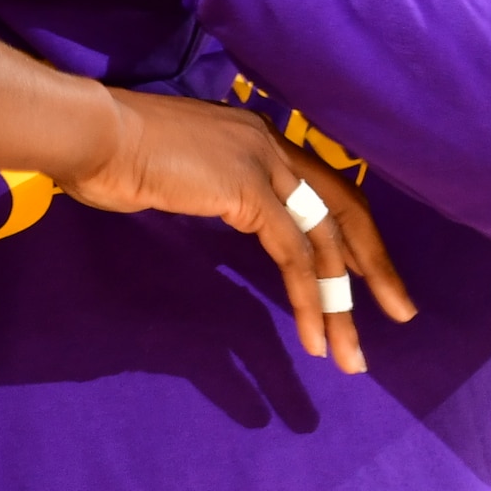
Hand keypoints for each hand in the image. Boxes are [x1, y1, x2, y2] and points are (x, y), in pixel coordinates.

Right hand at [58, 91, 415, 374]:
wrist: (90, 136)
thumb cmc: (112, 156)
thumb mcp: (177, 172)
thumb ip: (209, 186)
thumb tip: (210, 201)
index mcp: (257, 138)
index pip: (324, 188)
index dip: (352, 236)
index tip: (367, 279)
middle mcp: (272, 145)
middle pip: (345, 212)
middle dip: (376, 268)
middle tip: (400, 313)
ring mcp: (264, 164)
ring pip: (324, 243)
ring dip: (342, 305)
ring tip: (349, 354)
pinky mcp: (250, 192)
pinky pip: (294, 256)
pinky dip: (309, 300)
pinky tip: (314, 336)